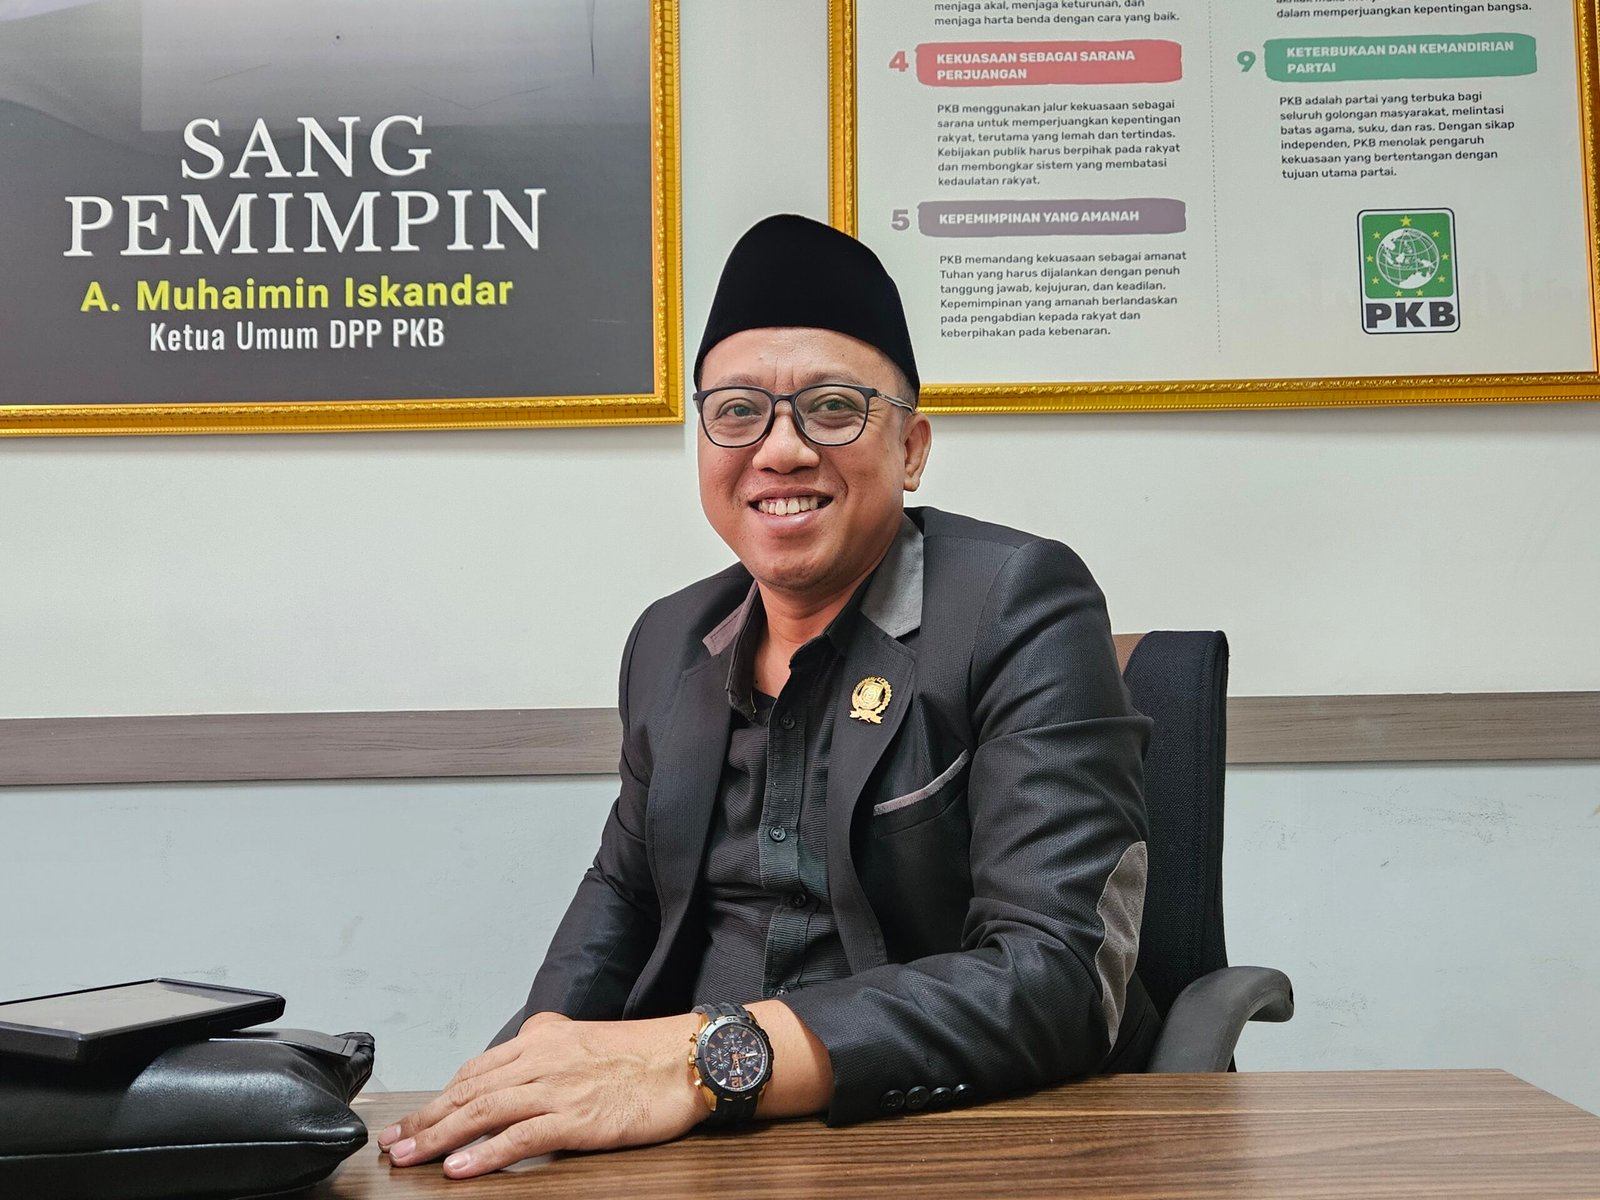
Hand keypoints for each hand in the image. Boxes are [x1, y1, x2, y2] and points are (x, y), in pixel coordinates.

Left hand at [377, 1011, 704, 1177]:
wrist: (690, 1058)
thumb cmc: (646, 1055)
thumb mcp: (587, 1039)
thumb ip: (550, 1048)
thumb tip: (518, 1058)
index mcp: (544, 1038)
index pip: (477, 1069)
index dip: (440, 1096)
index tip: (415, 1118)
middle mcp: (543, 1059)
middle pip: (469, 1090)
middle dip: (426, 1118)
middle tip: (393, 1142)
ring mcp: (558, 1088)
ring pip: (484, 1111)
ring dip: (440, 1137)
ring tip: (410, 1157)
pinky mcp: (577, 1117)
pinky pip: (521, 1136)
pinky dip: (486, 1153)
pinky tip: (460, 1168)